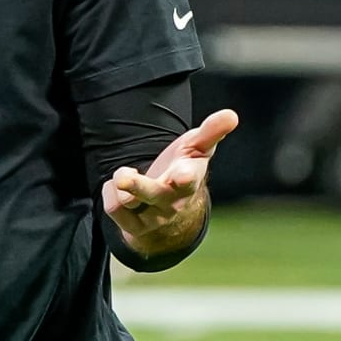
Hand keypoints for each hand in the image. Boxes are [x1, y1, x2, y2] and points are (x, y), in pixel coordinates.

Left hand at [102, 108, 238, 244]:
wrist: (169, 204)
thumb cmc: (184, 168)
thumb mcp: (197, 148)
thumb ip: (211, 132)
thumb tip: (231, 114)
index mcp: (189, 181)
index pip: (189, 180)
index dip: (185, 177)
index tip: (182, 174)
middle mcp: (171, 202)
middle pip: (152, 194)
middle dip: (137, 186)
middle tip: (124, 177)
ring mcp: (152, 217)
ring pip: (126, 201)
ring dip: (120, 181)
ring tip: (128, 174)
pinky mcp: (134, 227)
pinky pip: (113, 207)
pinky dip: (110, 191)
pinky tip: (119, 187)